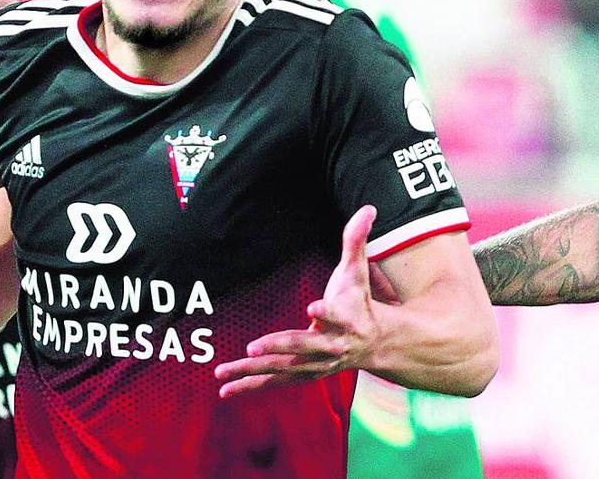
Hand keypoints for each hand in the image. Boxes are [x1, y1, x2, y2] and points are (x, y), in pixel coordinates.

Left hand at [215, 205, 384, 397]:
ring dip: (252, 372)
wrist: (375, 344)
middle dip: (279, 346)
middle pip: (303, 347)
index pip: (336, 314)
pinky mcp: (302, 374)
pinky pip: (273, 382)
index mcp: (346, 318)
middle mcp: (330, 346)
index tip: (313, 308)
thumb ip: (357, 240)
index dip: (326, 312)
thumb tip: (369, 208)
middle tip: (253, 347)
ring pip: (282, 369)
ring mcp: (315, 365)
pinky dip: (249, 387)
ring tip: (223, 371)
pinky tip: (224, 390)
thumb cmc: (359, 301)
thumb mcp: (358, 271)